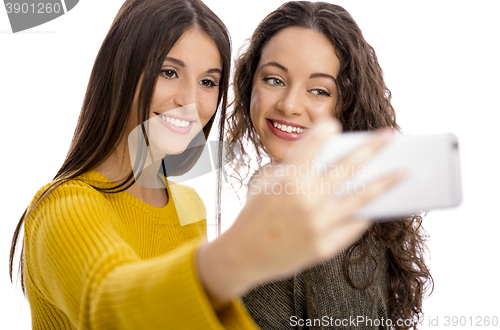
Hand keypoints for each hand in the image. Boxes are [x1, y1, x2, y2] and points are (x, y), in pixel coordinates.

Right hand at [196, 118, 401, 303]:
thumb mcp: (266, 182)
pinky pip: (353, 226)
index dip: (326, 128)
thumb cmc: (255, 213)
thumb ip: (294, 167)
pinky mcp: (324, 246)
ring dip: (385, 182)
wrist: (244, 254)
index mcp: (288, 178)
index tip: (336, 124)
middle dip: (373, 147)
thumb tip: (330, 158)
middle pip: (348, 167)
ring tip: (404, 172)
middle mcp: (307, 199)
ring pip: (361, 197)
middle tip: (391, 136)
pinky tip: (378, 205)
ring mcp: (318, 224)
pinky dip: (366, 213)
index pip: (315, 142)